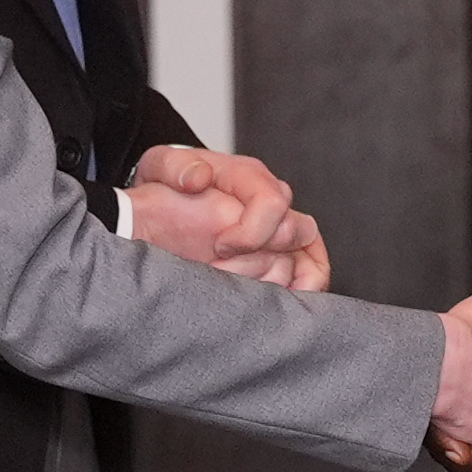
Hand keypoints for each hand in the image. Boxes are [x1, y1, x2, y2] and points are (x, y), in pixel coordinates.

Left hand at [126, 146, 331, 293]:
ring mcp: (281, 228)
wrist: (161, 208)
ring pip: (309, 258)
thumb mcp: (161, 166)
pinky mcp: (284, 254)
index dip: (250, 233)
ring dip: (282, 281)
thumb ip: (176, 167)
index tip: (219, 248)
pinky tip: (279, 305)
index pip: (272, 203)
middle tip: (223, 271)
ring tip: (249, 295)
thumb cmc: (167, 186)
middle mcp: (272, 200)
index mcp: (248, 177)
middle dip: (260, 260)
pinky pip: (310, 273)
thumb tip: (198, 178)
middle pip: (295, 232)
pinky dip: (303, 291)